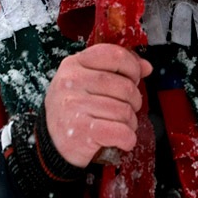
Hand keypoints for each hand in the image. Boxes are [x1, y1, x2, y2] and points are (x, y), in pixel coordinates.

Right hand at [44, 44, 152, 167]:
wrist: (51, 143)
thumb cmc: (75, 109)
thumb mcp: (88, 81)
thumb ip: (117, 69)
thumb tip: (146, 66)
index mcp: (74, 64)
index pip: (115, 55)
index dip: (132, 67)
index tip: (134, 78)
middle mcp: (71, 82)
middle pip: (125, 86)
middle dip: (134, 100)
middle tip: (127, 108)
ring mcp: (74, 106)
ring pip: (124, 111)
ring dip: (130, 122)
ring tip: (120, 125)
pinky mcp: (80, 131)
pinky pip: (121, 132)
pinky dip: (128, 138)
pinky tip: (121, 139)